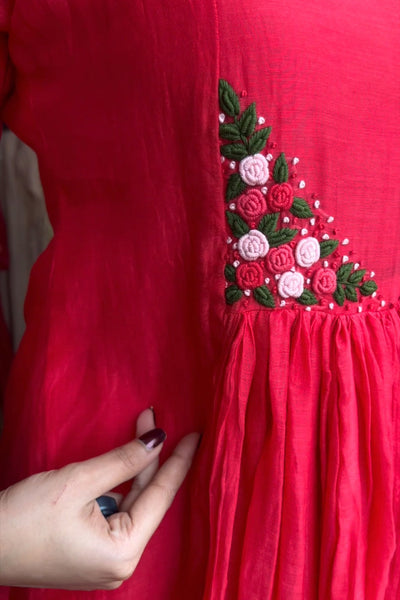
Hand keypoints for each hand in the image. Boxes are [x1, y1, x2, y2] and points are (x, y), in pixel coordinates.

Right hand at [0, 408, 199, 589]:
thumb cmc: (23, 518)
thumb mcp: (78, 481)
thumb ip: (123, 461)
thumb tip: (157, 442)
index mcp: (122, 552)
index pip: (161, 497)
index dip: (179, 462)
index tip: (196, 436)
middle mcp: (120, 563)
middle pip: (146, 499)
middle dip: (149, 457)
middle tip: (152, 418)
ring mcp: (106, 561)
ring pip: (131, 503)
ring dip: (133, 468)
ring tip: (140, 428)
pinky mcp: (92, 553)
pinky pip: (117, 512)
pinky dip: (118, 484)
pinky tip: (122, 461)